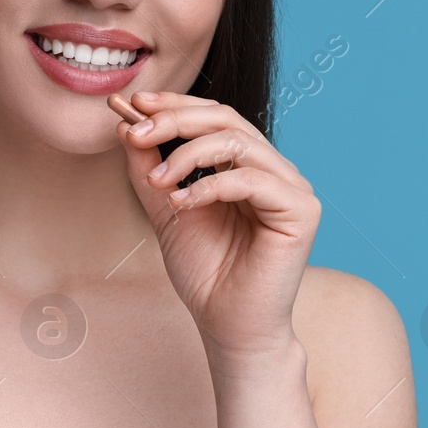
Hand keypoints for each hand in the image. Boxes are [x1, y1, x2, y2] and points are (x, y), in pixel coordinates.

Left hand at [115, 91, 319, 363]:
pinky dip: (209, 185)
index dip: (174, 104)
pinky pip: (252, 179)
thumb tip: (126, 122)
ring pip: (237, 142)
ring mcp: (291, 187)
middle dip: (174, 119)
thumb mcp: (164, 208)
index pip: (213, 115)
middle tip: (134, 132)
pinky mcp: (301, 210)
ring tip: (156, 181)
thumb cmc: (203, 271)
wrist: (225, 323)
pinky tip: (181, 203)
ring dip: (186, 154)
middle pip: (225, 117)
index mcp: (245, 163)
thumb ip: (149, 166)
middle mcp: (272, 169)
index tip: (131, 104)